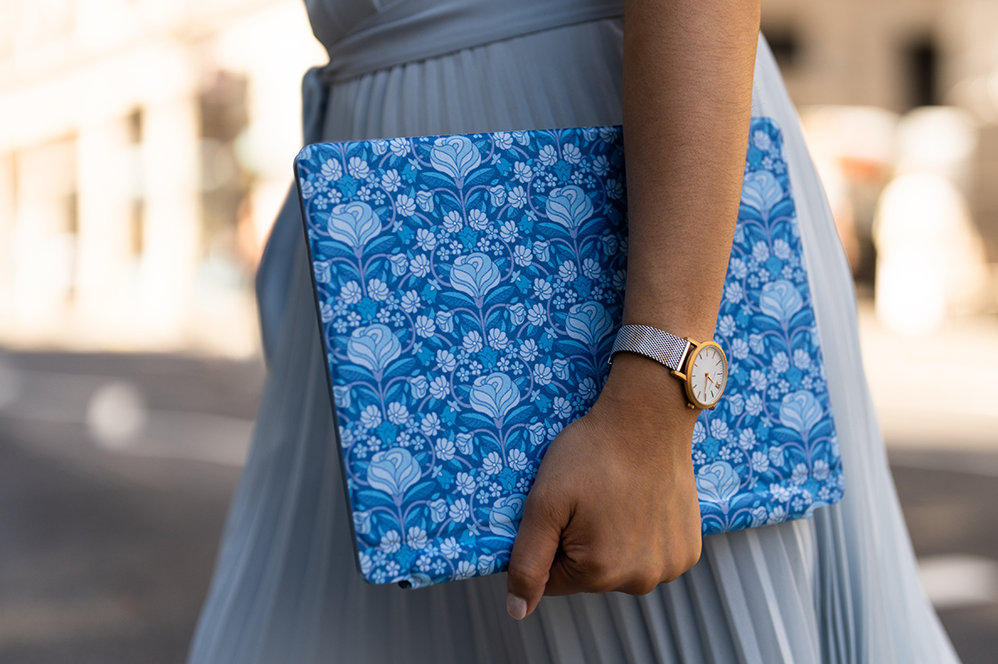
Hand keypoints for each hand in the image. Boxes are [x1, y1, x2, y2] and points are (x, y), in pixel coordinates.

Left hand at [504, 352, 703, 619]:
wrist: (648, 419)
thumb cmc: (591, 455)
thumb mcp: (545, 503)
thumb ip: (527, 562)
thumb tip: (518, 611)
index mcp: (598, 573)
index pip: (552, 578)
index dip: (549, 541)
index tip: (563, 507)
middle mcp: (639, 580)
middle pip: (588, 574)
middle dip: (580, 542)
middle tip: (589, 498)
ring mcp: (670, 567)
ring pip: (621, 566)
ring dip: (614, 540)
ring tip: (617, 497)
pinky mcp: (689, 550)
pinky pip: (653, 555)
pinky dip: (645, 535)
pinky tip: (642, 503)